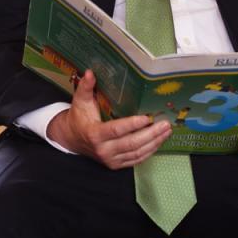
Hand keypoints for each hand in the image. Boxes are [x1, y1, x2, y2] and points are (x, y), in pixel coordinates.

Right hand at [46, 69, 171, 168]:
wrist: (71, 139)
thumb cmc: (78, 117)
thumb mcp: (80, 101)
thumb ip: (86, 87)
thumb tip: (90, 72)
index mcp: (94, 134)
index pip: (117, 130)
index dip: (133, 124)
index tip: (148, 117)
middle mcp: (103, 150)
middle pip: (131, 144)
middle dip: (151, 134)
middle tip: (165, 124)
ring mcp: (110, 160)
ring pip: (136, 153)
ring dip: (154, 143)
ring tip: (166, 131)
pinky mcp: (115, 165)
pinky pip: (135, 160)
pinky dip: (149, 151)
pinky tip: (158, 142)